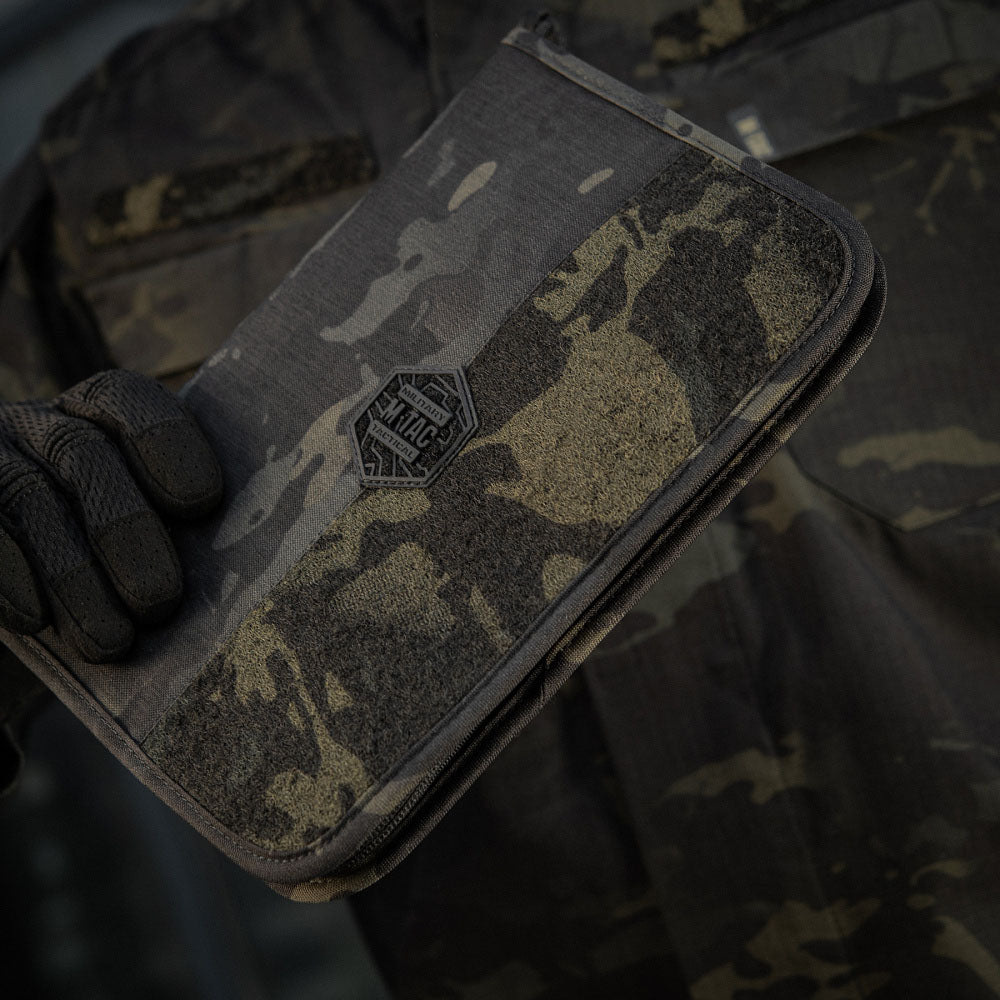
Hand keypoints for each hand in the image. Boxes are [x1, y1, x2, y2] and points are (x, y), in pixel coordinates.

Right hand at [0, 370, 221, 661]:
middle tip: (161, 599)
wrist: (28, 583)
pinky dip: (9, 578)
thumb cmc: (120, 555)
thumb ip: (181, 520)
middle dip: (125, 529)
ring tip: (114, 640)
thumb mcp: (154, 522)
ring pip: (27, 498)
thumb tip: (238, 560)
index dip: (166, 442)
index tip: (201, 502)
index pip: (128, 400)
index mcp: (97, 412)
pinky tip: (36, 620)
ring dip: (73, 576)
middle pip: (82, 455)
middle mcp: (38, 426)